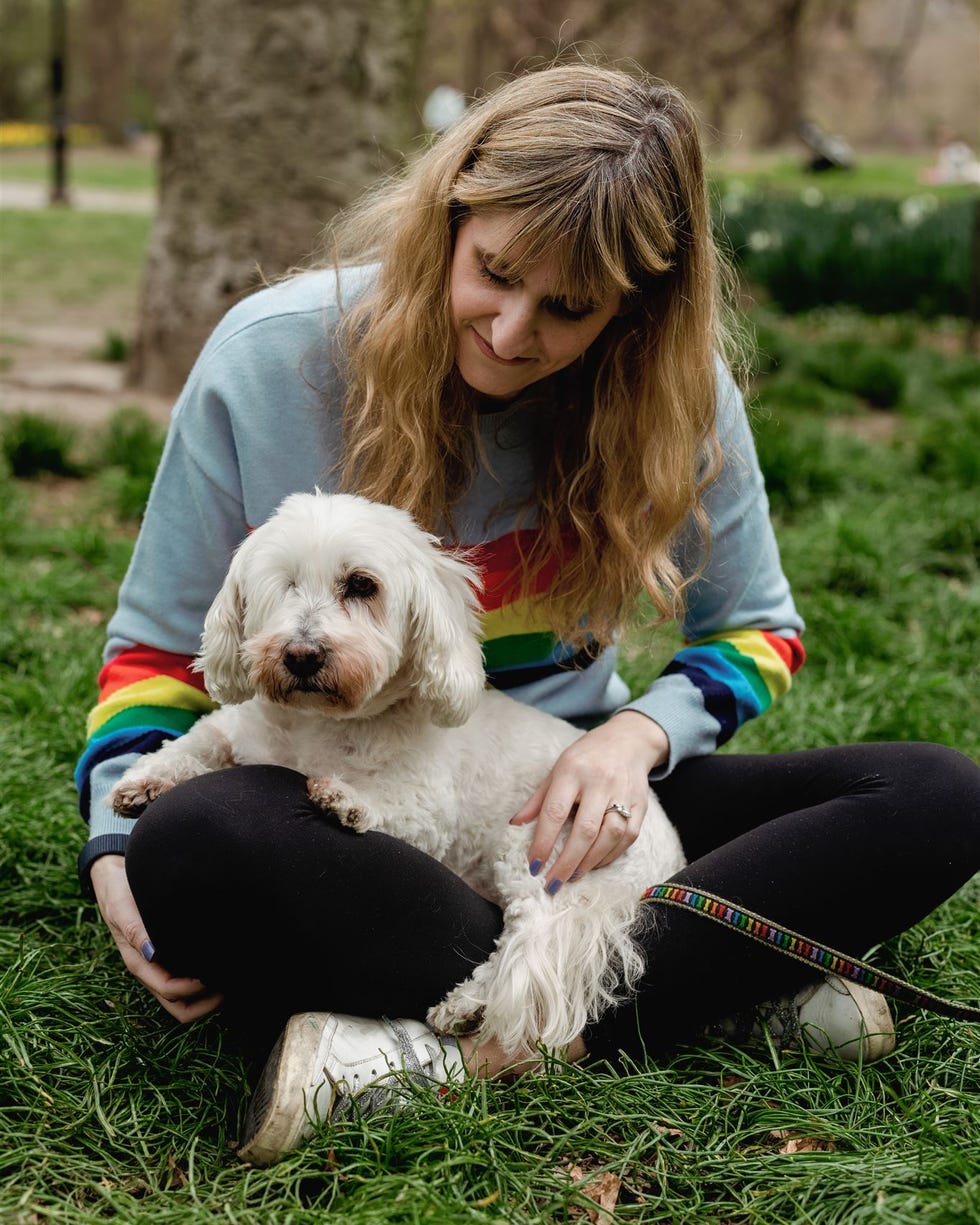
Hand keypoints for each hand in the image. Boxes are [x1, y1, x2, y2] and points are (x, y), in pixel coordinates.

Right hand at [90, 855, 222, 1022]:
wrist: (113, 875)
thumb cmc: (118, 893)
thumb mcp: (122, 909)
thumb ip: (136, 931)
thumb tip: (152, 954)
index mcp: (140, 963)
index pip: (170, 991)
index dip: (194, 990)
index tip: (214, 975)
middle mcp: (152, 968)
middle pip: (180, 1005)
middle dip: (205, 1004)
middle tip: (230, 987)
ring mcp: (161, 963)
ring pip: (186, 996)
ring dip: (207, 995)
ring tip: (231, 978)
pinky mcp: (170, 951)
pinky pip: (187, 975)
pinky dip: (205, 979)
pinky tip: (221, 962)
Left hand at [510, 711, 669, 892]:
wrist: (628, 741)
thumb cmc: (586, 758)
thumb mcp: (557, 769)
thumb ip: (538, 799)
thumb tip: (515, 824)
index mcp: (572, 771)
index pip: (555, 812)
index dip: (543, 842)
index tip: (533, 866)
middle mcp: (600, 782)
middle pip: (585, 830)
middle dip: (567, 862)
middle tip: (553, 883)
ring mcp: (624, 794)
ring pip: (610, 836)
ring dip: (589, 862)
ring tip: (572, 876)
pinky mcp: (641, 805)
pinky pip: (627, 837)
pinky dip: (609, 856)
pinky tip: (594, 864)